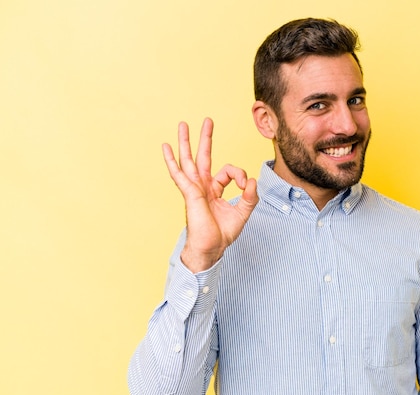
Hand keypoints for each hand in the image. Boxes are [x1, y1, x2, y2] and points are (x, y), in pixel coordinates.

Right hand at [162, 118, 257, 272]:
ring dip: (185, 142)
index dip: (240, 175)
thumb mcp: (243, 213)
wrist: (210, 249)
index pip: (229, 172)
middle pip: (203, 157)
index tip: (246, 185)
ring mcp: (194, 189)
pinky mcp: (190, 194)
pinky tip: (165, 147)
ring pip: (188, 160)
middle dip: (205, 138)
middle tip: (208, 120)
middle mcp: (203, 187)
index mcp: (215, 190)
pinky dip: (171, 160)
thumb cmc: (222, 234)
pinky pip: (179, 174)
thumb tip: (252, 180)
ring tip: (182, 124)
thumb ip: (250, 197)